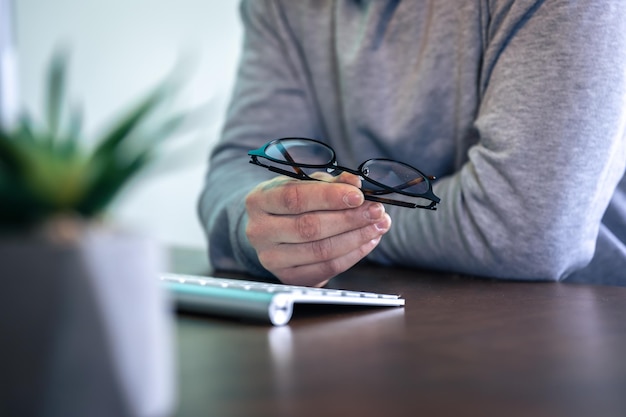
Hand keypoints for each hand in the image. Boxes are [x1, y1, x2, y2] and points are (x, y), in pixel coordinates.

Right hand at [245, 172, 391, 286]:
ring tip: (378, 225)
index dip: (329, 197)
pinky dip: (353, 255)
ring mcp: (271, 258)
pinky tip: (367, 241)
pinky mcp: (287, 276)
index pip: (294, 198)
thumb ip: (331, 182)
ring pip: (320, 250)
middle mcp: (259, 231)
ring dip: (356, 238)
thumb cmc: (292, 202)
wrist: (274, 231)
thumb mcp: (306, 184)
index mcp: (259, 200)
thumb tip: (354, 182)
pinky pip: (326, 268)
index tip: (358, 195)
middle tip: (376, 211)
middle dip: (349, 219)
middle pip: (309, 227)